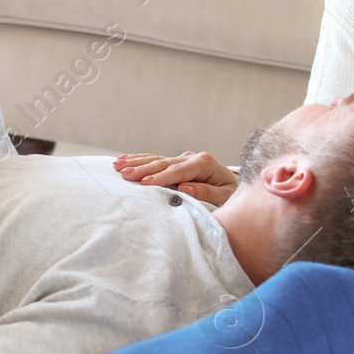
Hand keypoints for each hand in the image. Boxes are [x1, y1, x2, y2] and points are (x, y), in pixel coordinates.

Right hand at [112, 151, 238, 206]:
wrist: (236, 186)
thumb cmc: (232, 194)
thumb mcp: (225, 196)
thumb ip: (206, 193)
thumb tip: (184, 188)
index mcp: (204, 163)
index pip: (178, 171)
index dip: (161, 177)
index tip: (145, 183)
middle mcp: (192, 157)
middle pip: (163, 163)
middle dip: (142, 169)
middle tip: (124, 174)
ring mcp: (183, 158)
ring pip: (156, 159)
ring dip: (136, 162)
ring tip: (117, 165)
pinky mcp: (177, 162)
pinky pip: (155, 159)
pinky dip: (139, 159)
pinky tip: (124, 159)